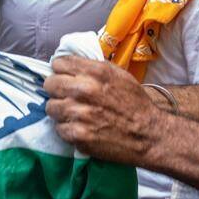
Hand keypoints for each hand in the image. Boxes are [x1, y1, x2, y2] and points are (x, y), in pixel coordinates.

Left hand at [44, 57, 169, 164]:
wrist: (148, 135)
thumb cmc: (135, 104)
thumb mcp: (119, 75)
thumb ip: (94, 68)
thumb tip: (71, 64)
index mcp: (95, 72)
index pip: (59, 63)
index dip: (61, 70)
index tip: (66, 77)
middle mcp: (84, 90)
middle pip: (50, 84)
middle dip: (57, 89)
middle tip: (67, 96)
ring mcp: (78, 113)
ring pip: (51, 107)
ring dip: (60, 110)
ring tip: (75, 114)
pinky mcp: (76, 134)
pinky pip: (58, 128)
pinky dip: (67, 129)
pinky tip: (80, 128)